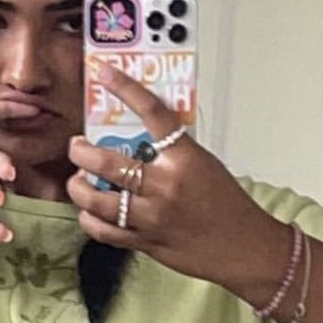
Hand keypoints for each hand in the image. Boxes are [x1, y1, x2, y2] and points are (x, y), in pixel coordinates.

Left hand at [66, 63, 287, 295]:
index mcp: (184, 159)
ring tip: (77, 180)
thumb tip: (139, 136)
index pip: (152, 113)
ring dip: (78, 187)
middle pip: (107, 162)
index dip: (125, 89)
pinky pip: (104, 231)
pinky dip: (90, 220)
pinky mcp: (145, 242)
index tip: (105, 74)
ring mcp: (152, 216)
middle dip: (82, 151)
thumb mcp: (205, 165)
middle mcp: (164, 186)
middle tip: (77, 146)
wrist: (244, 248)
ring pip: (97, 199)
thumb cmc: (228, 206)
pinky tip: (89, 212)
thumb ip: (173, 150)